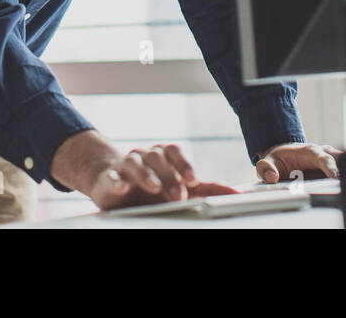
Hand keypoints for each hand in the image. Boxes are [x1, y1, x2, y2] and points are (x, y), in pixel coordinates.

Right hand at [90, 143, 239, 210]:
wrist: (112, 182)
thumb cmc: (151, 185)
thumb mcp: (179, 186)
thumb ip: (207, 189)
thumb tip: (236, 193)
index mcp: (162, 156)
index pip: (174, 151)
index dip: (184, 164)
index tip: (193, 179)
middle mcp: (144, 156)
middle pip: (157, 158)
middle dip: (169, 176)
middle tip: (178, 194)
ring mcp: (125, 165)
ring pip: (135, 163)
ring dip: (145, 174)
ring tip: (154, 187)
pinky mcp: (109, 179)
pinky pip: (111, 176)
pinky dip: (116, 180)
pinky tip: (121, 185)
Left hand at [254, 142, 344, 183]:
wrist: (284, 156)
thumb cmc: (279, 159)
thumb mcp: (268, 161)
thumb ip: (266, 168)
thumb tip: (272, 177)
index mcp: (310, 152)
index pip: (324, 158)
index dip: (330, 167)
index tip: (335, 177)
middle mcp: (324, 155)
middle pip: (341, 161)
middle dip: (345, 171)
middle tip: (342, 185)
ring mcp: (331, 164)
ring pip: (344, 167)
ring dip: (344, 177)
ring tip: (341, 190)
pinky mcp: (333, 172)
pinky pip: (342, 176)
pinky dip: (343, 182)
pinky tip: (340, 191)